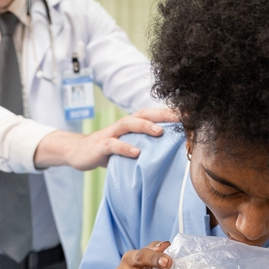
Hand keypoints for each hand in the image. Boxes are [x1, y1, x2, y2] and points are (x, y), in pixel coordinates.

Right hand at [33, 107, 176, 170]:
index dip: (170, 114)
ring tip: (159, 132)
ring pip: (129, 124)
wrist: (78, 153)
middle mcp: (122, 125)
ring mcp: (111, 134)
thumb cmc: (108, 151)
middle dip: (163, 114)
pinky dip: (125, 147)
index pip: (153, 115)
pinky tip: (136, 152)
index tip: (190, 115)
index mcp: (131, 125)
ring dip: (145, 126)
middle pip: (144, 114)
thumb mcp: (128, 147)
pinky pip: (113, 145)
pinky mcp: (100, 146)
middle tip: (181, 118)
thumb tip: (171, 155)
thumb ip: (145, 148)